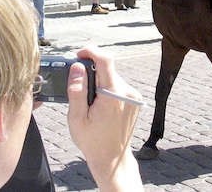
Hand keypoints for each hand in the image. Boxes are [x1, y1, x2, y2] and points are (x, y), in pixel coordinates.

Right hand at [68, 47, 142, 190]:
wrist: (112, 159)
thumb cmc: (92, 141)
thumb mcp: (77, 118)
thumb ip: (77, 91)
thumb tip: (77, 67)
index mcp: (113, 95)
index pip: (106, 60)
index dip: (91, 52)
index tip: (79, 54)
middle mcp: (127, 92)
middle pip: (107, 69)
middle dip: (91, 72)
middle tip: (78, 85)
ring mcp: (133, 96)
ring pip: (112, 77)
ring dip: (99, 82)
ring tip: (89, 102)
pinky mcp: (135, 100)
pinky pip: (118, 86)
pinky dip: (107, 89)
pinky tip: (100, 106)